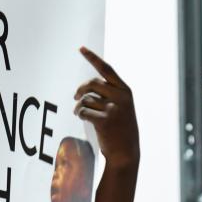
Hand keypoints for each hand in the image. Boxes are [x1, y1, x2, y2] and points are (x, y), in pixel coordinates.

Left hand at [74, 48, 139, 170]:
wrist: (126, 152)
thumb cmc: (121, 129)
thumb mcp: (122, 107)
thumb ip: (110, 94)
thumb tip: (86, 87)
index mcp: (125, 91)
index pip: (107, 69)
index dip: (92, 58)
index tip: (81, 48)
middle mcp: (121, 97)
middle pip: (92, 82)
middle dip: (81, 89)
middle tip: (76, 96)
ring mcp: (113, 108)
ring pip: (86, 99)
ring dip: (79, 105)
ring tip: (81, 113)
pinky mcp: (104, 120)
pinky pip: (84, 111)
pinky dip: (80, 113)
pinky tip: (82, 118)